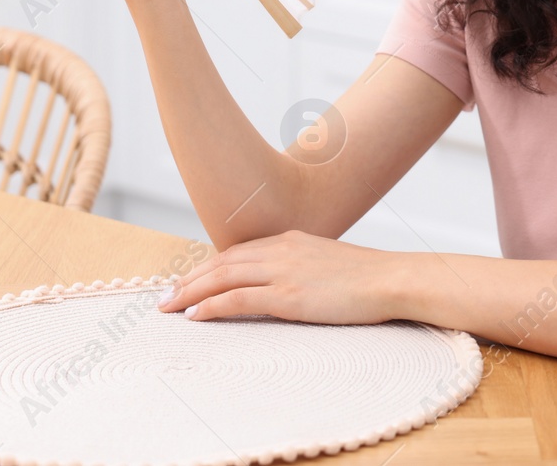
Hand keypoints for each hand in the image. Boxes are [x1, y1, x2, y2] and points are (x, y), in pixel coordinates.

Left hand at [156, 229, 404, 325]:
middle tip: (165, 296)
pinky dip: (212, 305)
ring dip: (191, 292)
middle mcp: (281, 250)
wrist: (391, 278)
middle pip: (222, 262)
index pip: (237, 252)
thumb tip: (286, 284)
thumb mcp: (328, 263)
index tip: (188, 281)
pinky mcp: (288, 294)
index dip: (207, 267)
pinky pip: (239, 298)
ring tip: (169, 306)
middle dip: (190, 279)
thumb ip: (302, 267)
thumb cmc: (367, 277)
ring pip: (223, 277)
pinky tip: (195, 315)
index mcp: (290, 240)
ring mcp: (283, 270)